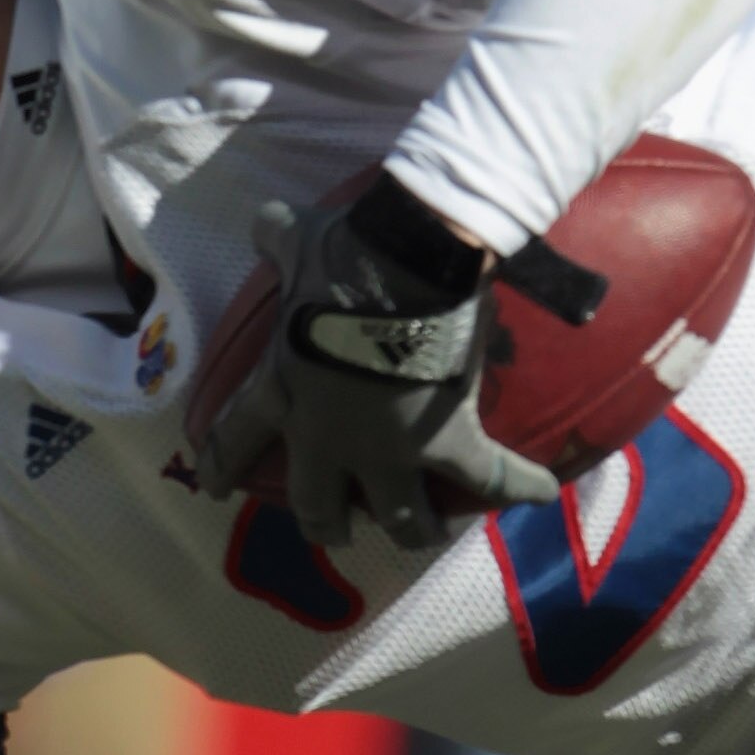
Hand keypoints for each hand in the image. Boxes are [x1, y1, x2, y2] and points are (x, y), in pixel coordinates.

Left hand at [193, 171, 560, 550]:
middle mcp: (330, 436)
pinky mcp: (451, 445)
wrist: (411, 262)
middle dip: (324, 525)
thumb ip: (275, 238)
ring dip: (414, 529)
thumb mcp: (296, 241)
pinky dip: (518, 488)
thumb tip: (263, 223)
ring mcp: (391, 451)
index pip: (234, 438)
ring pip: (401, 518)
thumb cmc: (345, 253)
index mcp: (282, 388)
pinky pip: (491, 480)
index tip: (215, 489)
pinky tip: (539, 494)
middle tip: (333, 529)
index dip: (223, 465)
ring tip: (426, 531)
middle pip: (317, 506)